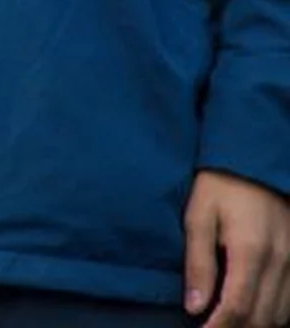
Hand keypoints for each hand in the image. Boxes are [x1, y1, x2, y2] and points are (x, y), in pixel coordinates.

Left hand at [186, 167, 289, 326]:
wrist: (257, 162)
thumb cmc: (220, 186)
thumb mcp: (198, 215)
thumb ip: (197, 262)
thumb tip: (194, 307)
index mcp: (250, 250)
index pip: (237, 307)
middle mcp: (280, 262)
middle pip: (261, 317)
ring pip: (280, 316)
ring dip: (255, 325)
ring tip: (228, 323)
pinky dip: (274, 316)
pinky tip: (254, 313)